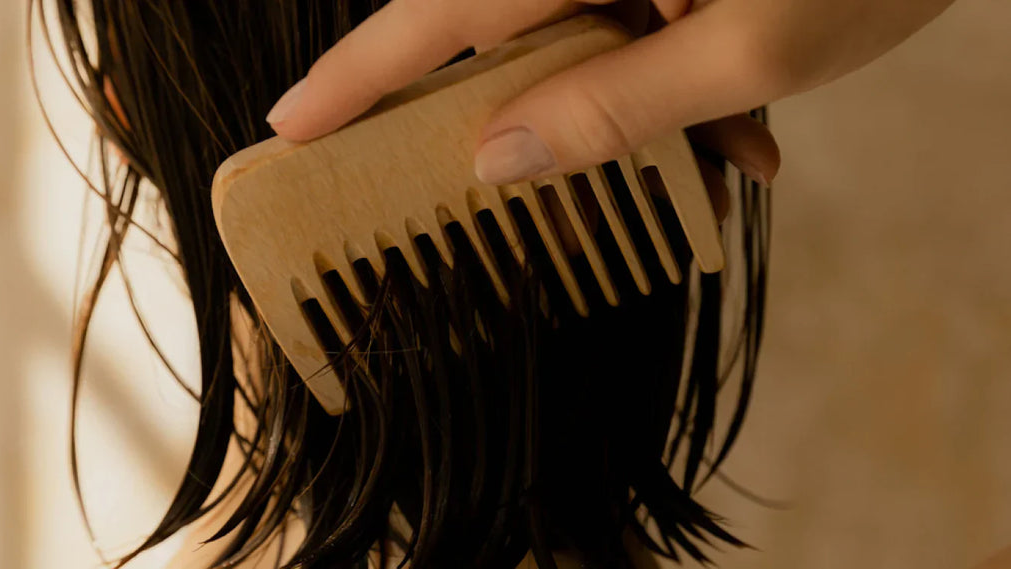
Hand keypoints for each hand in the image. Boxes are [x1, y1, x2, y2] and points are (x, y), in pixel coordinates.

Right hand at [265, 0, 953, 185]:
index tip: (287, 129)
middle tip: (521, 189)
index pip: (436, 15)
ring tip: (723, 153)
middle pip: (502, 34)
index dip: (355, 78)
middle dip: (531, 122)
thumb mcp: (746, 55)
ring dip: (631, 115)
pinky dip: (676, 85)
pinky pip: (634, 27)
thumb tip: (496, 163)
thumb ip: (613, 110)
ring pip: (578, 43)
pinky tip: (745, 133)